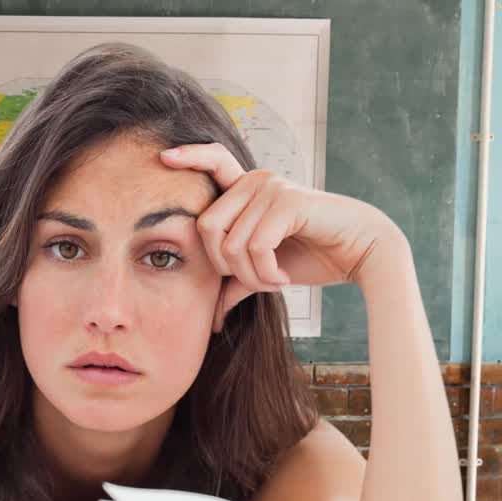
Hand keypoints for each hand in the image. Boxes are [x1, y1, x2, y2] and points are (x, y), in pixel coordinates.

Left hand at [159, 144, 394, 331]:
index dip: (189, 156)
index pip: (213, 161)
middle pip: (206, 227)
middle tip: (256, 282)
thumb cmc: (313, 257)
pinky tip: (284, 280)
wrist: (362, 254)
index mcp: (246, 188)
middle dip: (225, 267)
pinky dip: (265, 273)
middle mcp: (256, 180)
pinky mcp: (287, 202)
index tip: (163, 157)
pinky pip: (255, 247)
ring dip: (251, 276)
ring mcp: (271, 187)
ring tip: (274, 282)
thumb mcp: (264, 270)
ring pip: (230, 244)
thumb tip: (209, 318)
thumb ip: (235, 282)